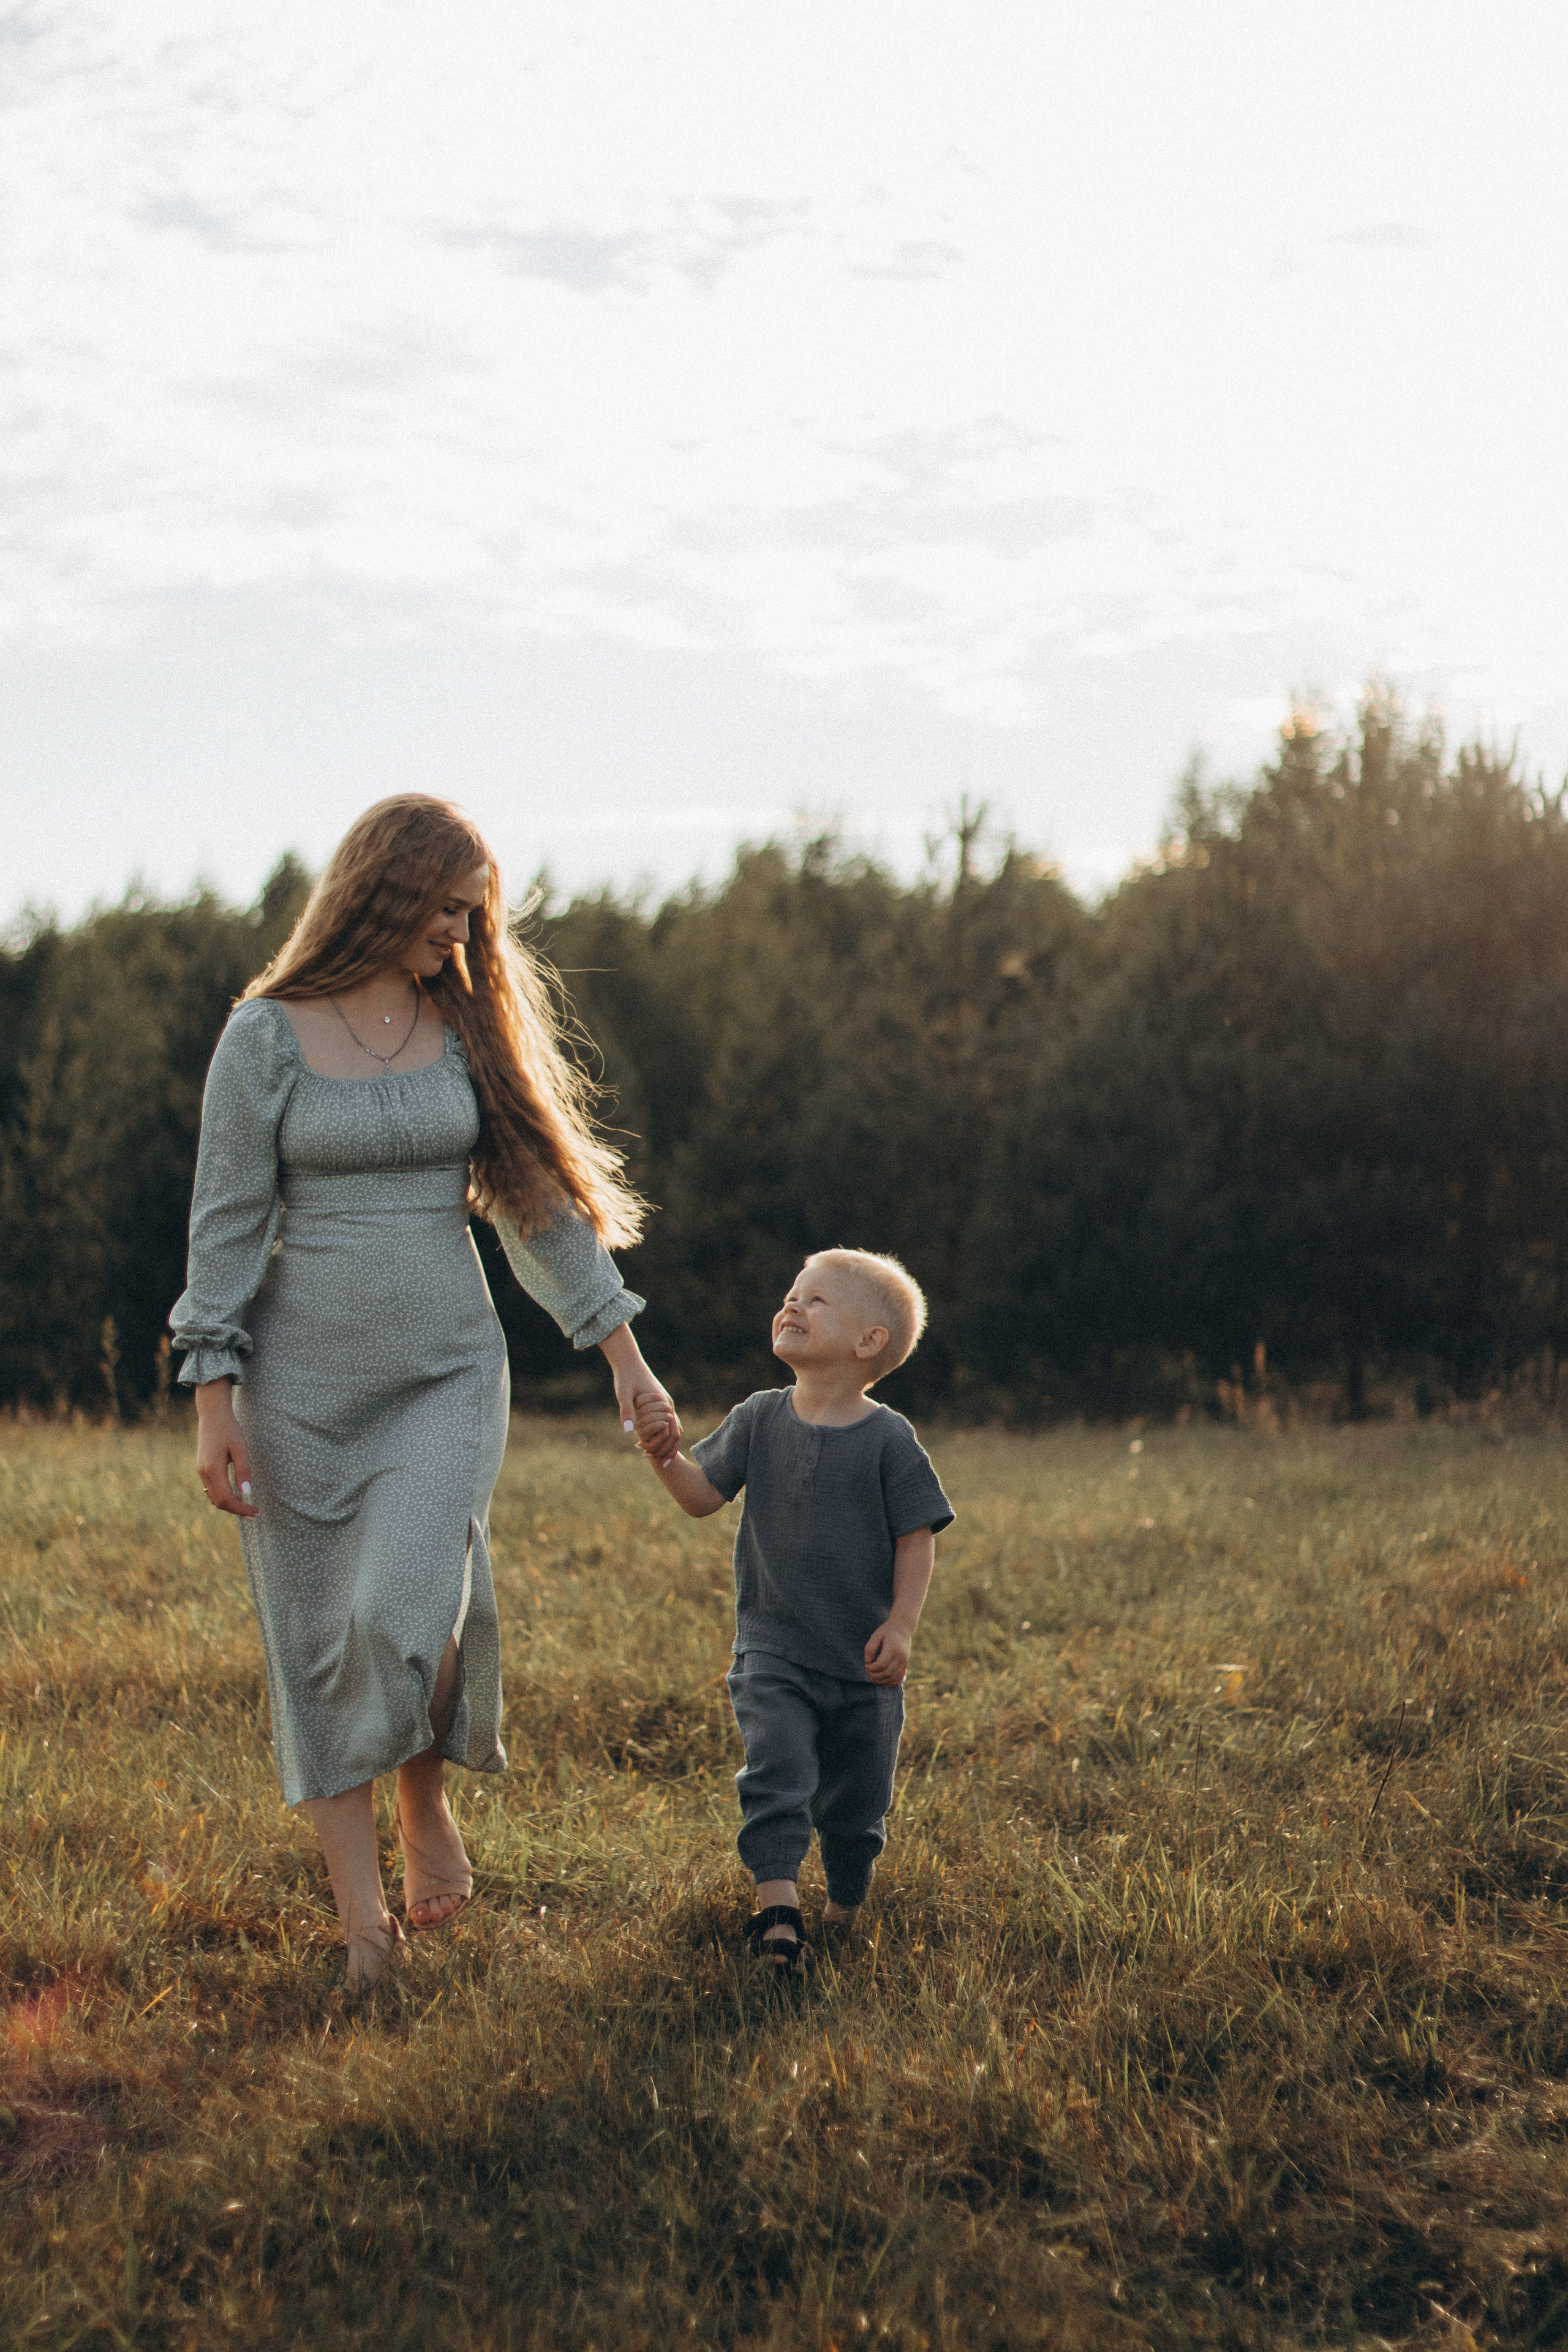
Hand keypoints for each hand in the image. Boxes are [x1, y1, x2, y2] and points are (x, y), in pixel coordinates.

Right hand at [194, 1381, 258, 1517]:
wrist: (212, 1414)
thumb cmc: (229, 1428)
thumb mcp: (240, 1448)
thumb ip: (243, 1470)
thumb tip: (247, 1493)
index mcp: (213, 1469)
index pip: (226, 1498)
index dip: (241, 1509)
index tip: (255, 1512)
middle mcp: (204, 1473)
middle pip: (219, 1502)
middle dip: (236, 1510)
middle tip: (254, 1513)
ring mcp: (201, 1471)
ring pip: (214, 1497)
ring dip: (229, 1504)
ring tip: (247, 1506)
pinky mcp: (202, 1468)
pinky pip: (211, 1489)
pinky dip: (223, 1496)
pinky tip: (236, 1494)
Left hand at [600, 1326, 681, 1452]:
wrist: (628, 1361)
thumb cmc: (625, 1376)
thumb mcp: (623, 1393)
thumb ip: (626, 1411)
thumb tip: (627, 1431)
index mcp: (662, 1403)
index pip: (671, 1432)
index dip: (665, 1448)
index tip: (655, 1460)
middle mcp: (668, 1404)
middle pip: (676, 1432)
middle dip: (669, 1449)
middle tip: (661, 1465)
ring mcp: (666, 1403)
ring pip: (675, 1427)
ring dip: (668, 1443)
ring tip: (658, 1457)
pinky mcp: (661, 1402)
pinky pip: (669, 1421)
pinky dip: (666, 1434)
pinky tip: (656, 1441)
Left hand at [864, 1619, 911, 1686]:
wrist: (902, 1627)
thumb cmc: (887, 1631)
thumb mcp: (876, 1635)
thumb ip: (870, 1648)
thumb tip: (867, 1661)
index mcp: (893, 1648)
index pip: (882, 1664)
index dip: (872, 1668)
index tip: (866, 1665)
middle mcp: (900, 1656)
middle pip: (887, 1673)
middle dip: (875, 1675)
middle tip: (867, 1670)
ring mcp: (904, 1661)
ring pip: (893, 1677)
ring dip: (881, 1680)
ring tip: (872, 1677)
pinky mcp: (905, 1664)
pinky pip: (899, 1677)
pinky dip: (891, 1683)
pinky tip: (883, 1682)